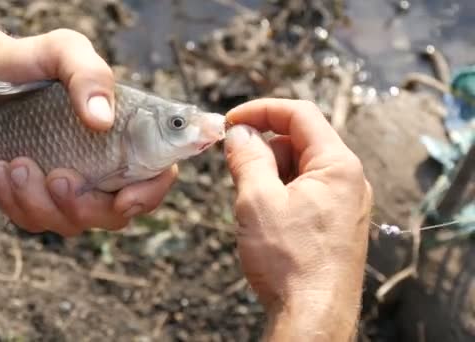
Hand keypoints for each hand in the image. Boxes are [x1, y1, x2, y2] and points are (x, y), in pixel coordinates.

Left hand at [0, 18, 176, 235]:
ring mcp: (71, 191)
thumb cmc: (33, 63)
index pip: (155, 180)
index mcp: (127, 139)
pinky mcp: (36, 201)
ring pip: (70, 222)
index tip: (124, 198)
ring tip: (15, 164)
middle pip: (114, 216)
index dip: (148, 195)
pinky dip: (14, 201)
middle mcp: (104, 172)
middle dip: (84, 206)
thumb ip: (90, 75)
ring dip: (41, 201)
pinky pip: (33, 220)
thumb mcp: (64, 51)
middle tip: (57, 177)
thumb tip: (102, 120)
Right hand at [223, 99, 371, 340]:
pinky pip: (304, 193)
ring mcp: (344, 203)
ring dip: (269, 175)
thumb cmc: (290, 263)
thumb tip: (239, 133)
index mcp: (338, 165)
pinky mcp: (335, 223)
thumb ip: (247, 158)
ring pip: (299, 169)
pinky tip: (266, 221)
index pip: (300, 114)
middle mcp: (348, 180)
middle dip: (263, 150)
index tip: (231, 121)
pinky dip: (280, 195)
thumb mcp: (257, 201)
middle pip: (299, 142)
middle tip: (236, 172)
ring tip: (253, 207)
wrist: (313, 317)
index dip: (261, 111)